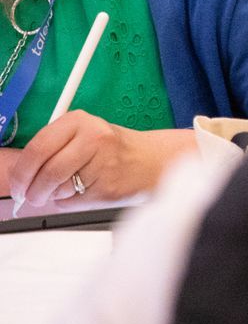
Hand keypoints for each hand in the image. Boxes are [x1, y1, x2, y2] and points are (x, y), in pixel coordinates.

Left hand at [7, 112, 182, 211]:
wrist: (154, 161)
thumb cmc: (113, 150)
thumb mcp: (82, 135)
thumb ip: (52, 148)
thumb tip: (21, 175)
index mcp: (80, 121)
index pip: (38, 148)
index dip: (22, 171)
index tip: (18, 183)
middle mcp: (93, 138)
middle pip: (47, 171)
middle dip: (33, 190)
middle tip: (31, 195)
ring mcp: (104, 163)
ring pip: (58, 190)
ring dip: (55, 196)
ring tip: (69, 188)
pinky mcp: (108, 188)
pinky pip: (72, 202)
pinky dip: (71, 202)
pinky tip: (85, 191)